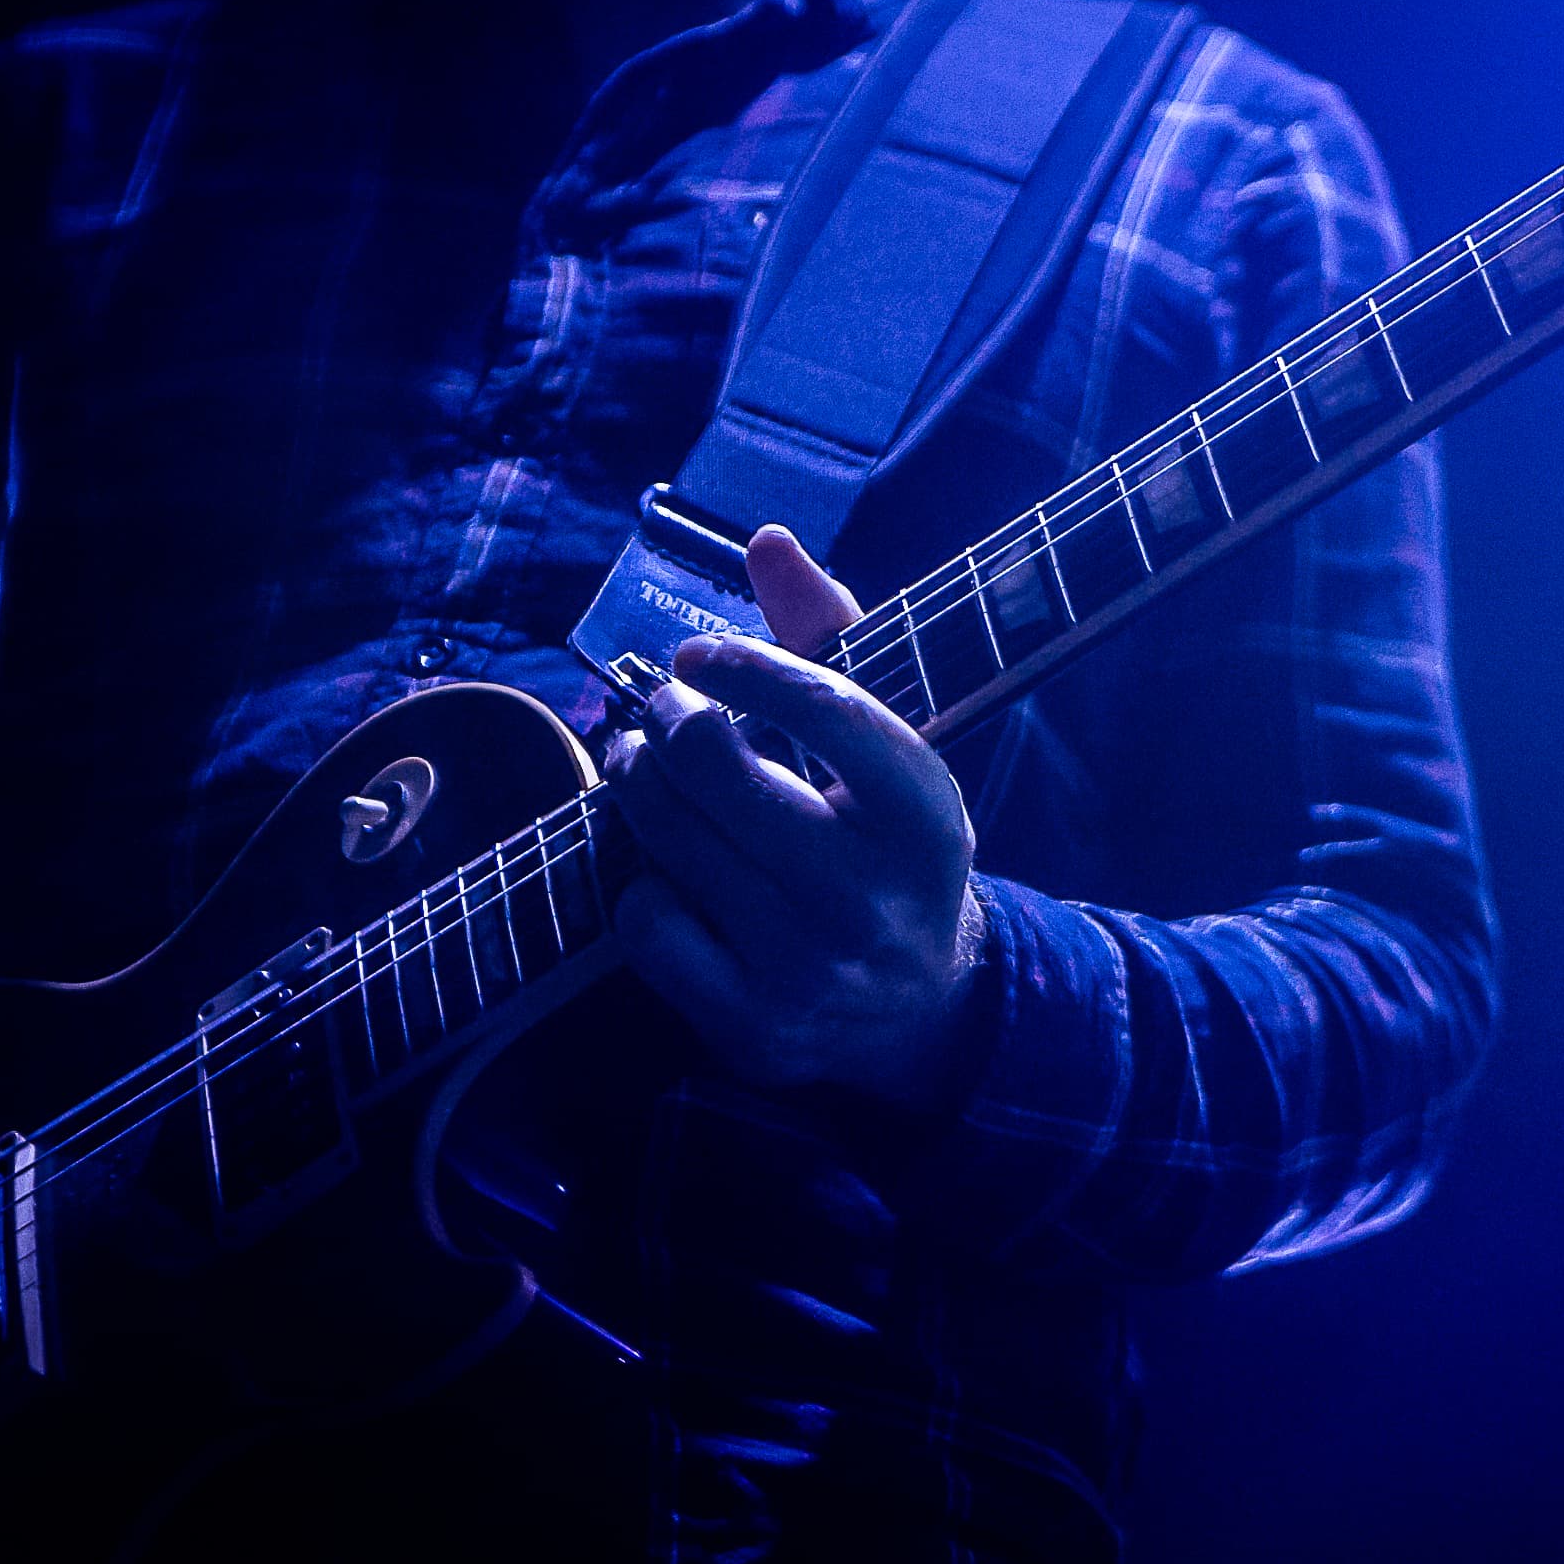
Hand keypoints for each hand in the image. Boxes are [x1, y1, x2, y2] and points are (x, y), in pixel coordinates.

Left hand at [604, 525, 983, 1105]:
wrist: (919, 1007)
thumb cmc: (888, 846)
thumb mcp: (887, 750)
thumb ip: (830, 639)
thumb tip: (766, 540)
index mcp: (926, 818)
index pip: (826, 709)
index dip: (744, 666)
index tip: (695, 656)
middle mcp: (872, 896)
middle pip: (718, 771)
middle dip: (667, 723)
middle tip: (659, 712)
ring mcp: (808, 966)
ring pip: (670, 842)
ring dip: (636, 787)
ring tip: (638, 764)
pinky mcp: (752, 1022)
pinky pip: (647, 922)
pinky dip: (641, 884)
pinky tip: (665, 870)